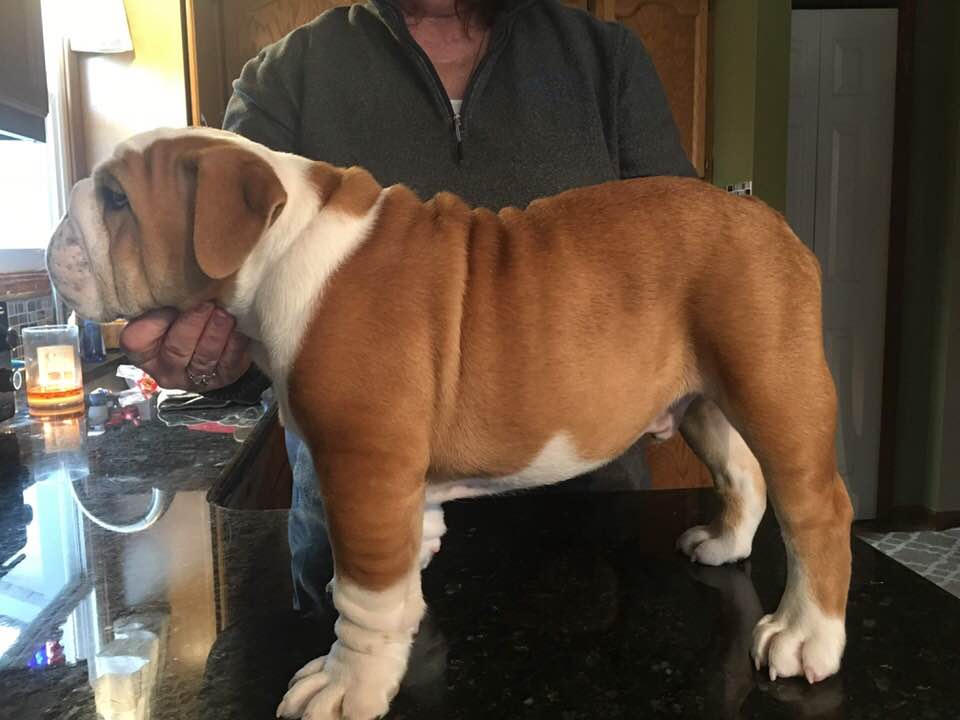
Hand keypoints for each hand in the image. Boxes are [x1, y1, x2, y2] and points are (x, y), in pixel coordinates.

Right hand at [119, 303, 250, 390]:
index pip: (137, 340)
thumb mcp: (166, 305)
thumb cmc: (182, 314)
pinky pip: (229, 362)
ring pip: (205, 357)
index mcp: (142, 350)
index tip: (170, 302)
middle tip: (206, 303)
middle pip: (176, 349)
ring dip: (216, 333)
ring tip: (224, 313)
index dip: (154, 321)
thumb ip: (163, 298)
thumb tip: (172, 278)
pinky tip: (238, 326)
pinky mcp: (223, 377)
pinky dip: (235, 343)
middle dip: (193, 324)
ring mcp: (195, 378)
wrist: (213, 334)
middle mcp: (165, 369)